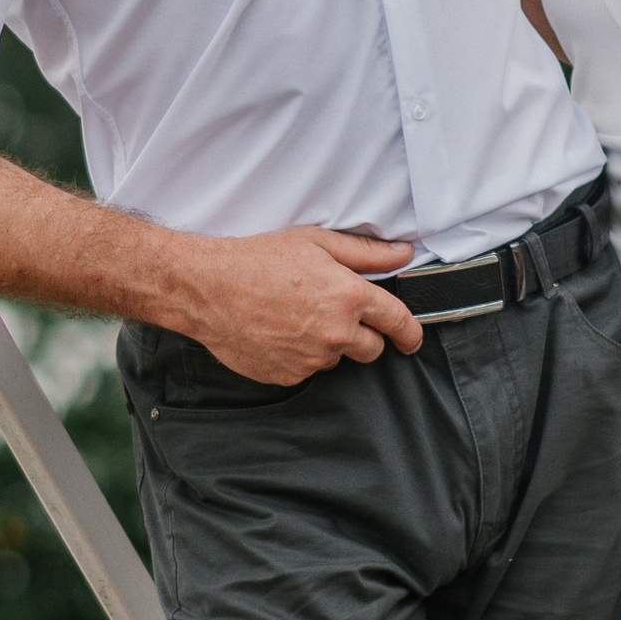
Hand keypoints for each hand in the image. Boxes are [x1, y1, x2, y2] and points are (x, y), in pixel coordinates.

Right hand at [174, 227, 423, 383]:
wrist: (209, 289)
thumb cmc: (258, 260)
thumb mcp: (316, 243)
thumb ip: (367, 253)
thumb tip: (403, 254)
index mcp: (349, 297)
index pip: (398, 322)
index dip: (411, 333)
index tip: (411, 339)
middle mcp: (335, 333)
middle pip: (372, 349)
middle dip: (363, 336)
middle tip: (335, 315)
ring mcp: (312, 359)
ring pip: (336, 359)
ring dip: (327, 344)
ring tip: (295, 317)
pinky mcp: (289, 376)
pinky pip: (307, 370)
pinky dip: (300, 355)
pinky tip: (278, 332)